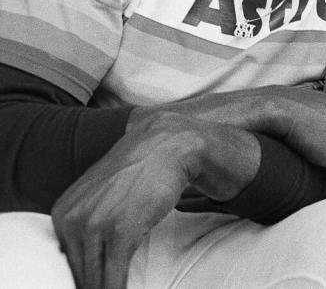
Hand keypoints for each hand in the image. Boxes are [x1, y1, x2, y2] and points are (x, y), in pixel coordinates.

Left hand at [51, 112, 255, 288]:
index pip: (64, 261)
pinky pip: (113, 277)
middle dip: (94, 285)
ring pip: (93, 280)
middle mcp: (72, 220)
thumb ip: (87, 220)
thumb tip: (88, 252)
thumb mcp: (100, 193)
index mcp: (63, 212)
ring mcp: (95, 225)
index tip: (97, 282)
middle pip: (78, 273)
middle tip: (109, 287)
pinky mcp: (121, 232)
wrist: (166, 146)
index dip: (82, 278)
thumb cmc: (140, 171)